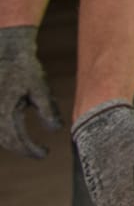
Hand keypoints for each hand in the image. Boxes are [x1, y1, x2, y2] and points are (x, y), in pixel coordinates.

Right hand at [0, 25, 61, 158]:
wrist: (6, 51)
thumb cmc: (25, 68)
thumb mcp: (40, 87)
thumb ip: (47, 109)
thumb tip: (56, 130)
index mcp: (4, 111)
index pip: (16, 140)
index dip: (30, 150)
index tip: (45, 154)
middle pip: (6, 140)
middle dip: (22, 148)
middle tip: (39, 153)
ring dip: (13, 142)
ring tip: (29, 146)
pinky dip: (6, 132)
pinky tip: (17, 133)